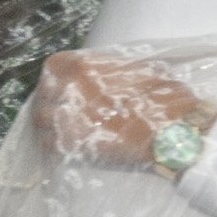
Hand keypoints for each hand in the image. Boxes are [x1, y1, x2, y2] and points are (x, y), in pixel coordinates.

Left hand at [32, 52, 205, 167]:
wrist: (175, 134)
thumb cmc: (165, 99)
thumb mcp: (146, 70)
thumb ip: (117, 70)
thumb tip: (108, 75)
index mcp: (84, 66)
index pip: (54, 67)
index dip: (57, 78)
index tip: (64, 88)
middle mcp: (68, 90)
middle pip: (43, 96)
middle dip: (51, 104)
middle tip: (65, 113)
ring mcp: (66, 119)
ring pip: (41, 122)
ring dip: (50, 127)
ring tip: (64, 132)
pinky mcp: (70, 146)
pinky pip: (49, 146)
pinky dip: (55, 148)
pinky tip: (68, 149)